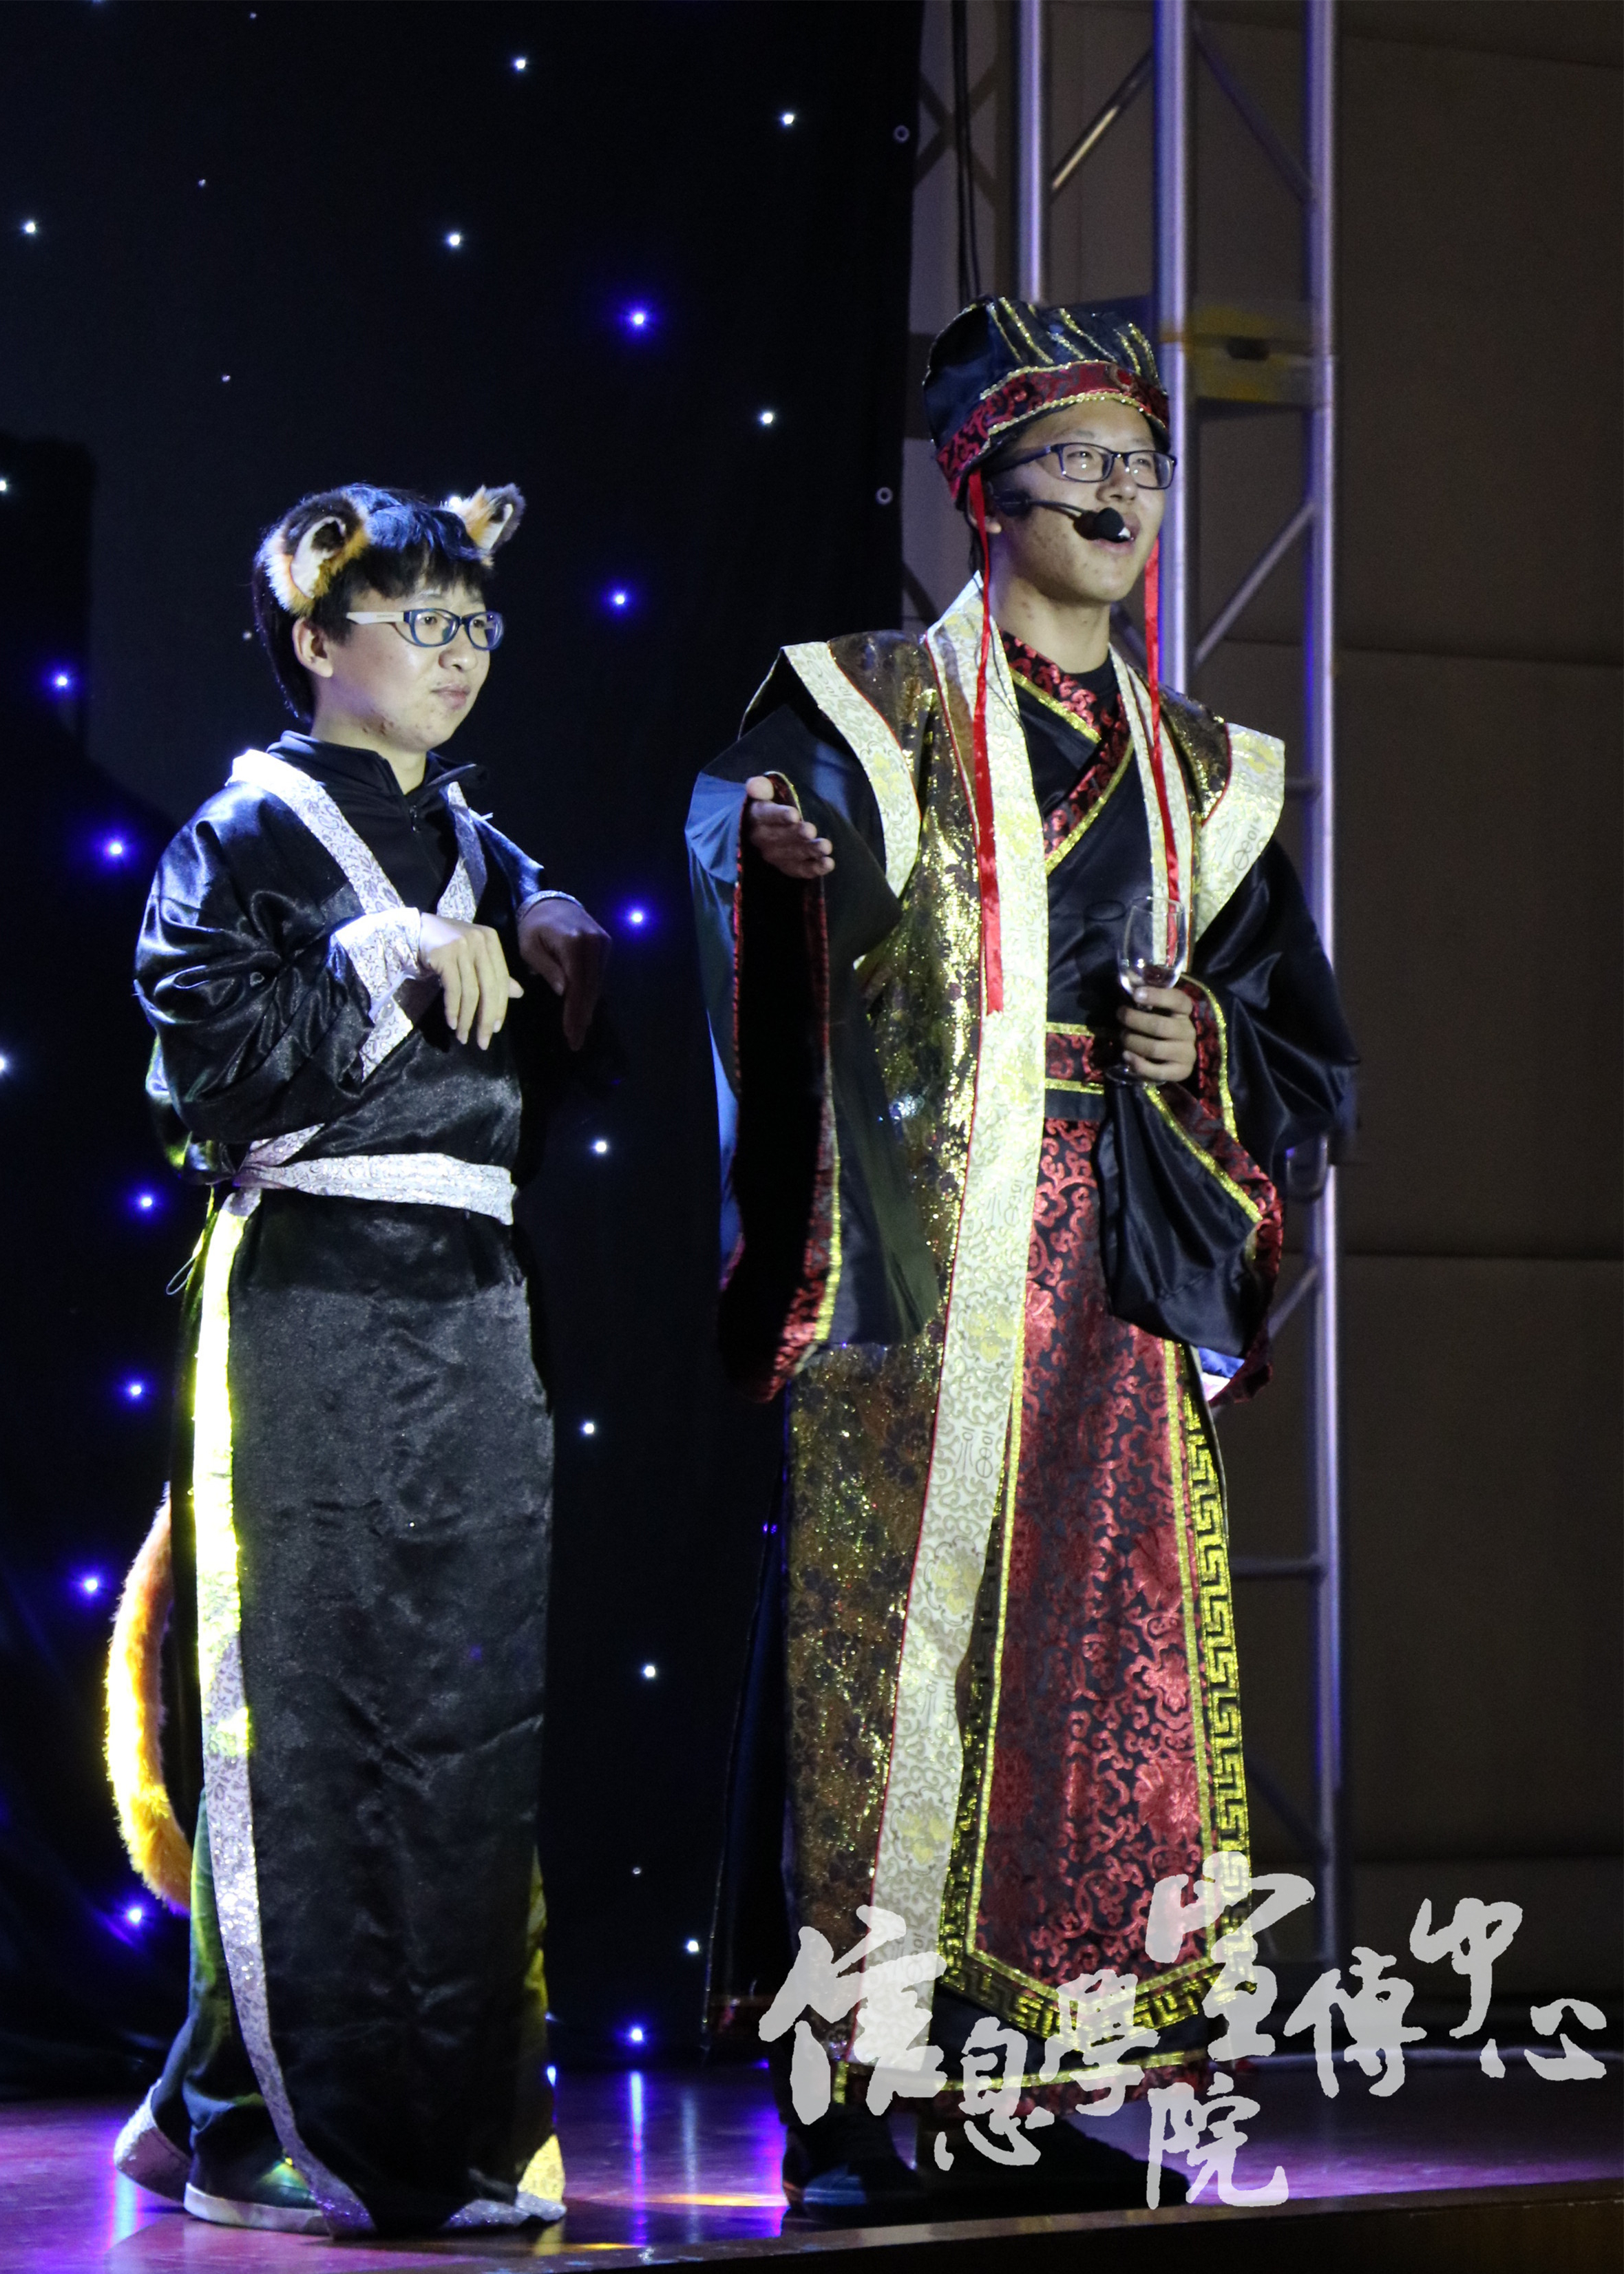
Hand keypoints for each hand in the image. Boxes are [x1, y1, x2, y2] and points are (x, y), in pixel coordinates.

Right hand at [419, 912, 522, 1048]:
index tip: (495, 1029)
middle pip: (489, 987)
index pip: (501, 979)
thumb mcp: (475, 955)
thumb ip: (495, 973)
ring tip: (462, 1036)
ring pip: (470, 992)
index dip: (500, 1007)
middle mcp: (480, 942)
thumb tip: (519, 993)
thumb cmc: (449, 944)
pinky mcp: (444, 955)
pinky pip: (453, 989)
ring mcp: (462, 947)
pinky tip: (451, 1023)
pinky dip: (452, 1009)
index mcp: (491, 940)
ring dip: (466, 1019)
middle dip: (486, 1019)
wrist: (417, 929)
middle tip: (483, 1042)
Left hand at [517, 897, 609, 1050]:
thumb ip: (547, 968)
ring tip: (580, 1031)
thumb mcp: (530, 947)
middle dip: (583, 1016)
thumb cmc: (533, 926)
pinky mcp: (606, 945)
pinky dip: (591, 993)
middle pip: (591, 987)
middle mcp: (594, 943)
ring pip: (597, 983)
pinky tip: (584, 1010)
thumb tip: (564, 991)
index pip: (577, 984)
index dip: (574, 1011)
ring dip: (588, 1008)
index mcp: (573, 942)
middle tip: (576, 1041)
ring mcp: (603, 943)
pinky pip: (599, 974)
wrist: (550, 901)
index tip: (571, 1034)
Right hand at [743, 774, 832, 878]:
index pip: (766, 816)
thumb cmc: (771, 804)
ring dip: (810, 851)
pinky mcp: (788, 867)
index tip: (794, 815)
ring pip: (792, 855)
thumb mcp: (764, 792)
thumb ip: (761, 787)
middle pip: (780, 837)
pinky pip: (800, 870)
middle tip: (811, 830)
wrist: (767, 826)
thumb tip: (753, 785)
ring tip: (826, 847)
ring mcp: (775, 856)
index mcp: (756, 817)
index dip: (779, 816)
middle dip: (796, 835)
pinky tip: (829, 864)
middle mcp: (762, 839)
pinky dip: (815, 868)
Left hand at [1119, 984, 1196, 1082]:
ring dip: (1132, 1041)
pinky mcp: (1181, 1072)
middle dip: (1133, 1020)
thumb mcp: (1156, 1010)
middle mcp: (1189, 1032)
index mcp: (1185, 1013)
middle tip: (1120, 1015)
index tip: (1136, 994)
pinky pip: (1157, 1071)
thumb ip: (1144, 994)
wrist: (1177, 1057)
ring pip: (1154, 1048)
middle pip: (1159, 1026)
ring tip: (1123, 1037)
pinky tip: (1126, 1056)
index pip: (1178, 1000)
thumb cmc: (1161, 1027)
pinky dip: (1138, 1064)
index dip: (1158, 996)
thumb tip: (1127, 976)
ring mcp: (1186, 1053)